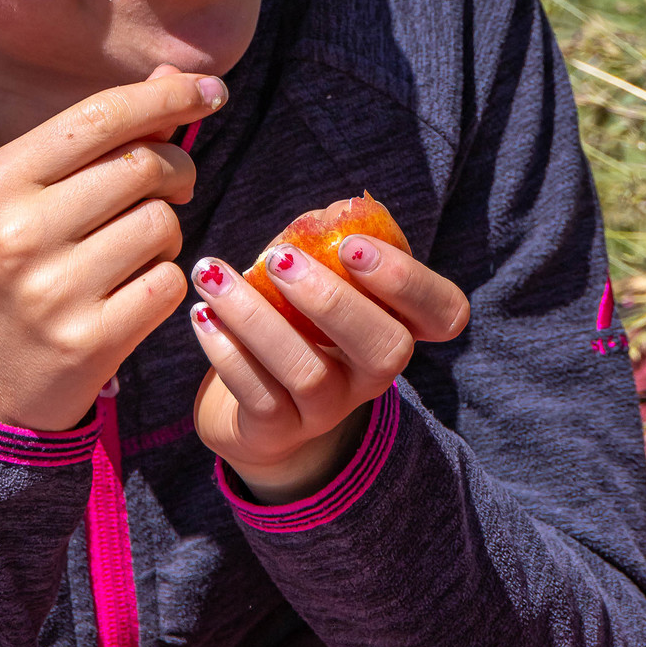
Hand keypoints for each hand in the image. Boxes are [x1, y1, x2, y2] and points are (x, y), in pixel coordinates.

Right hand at [0, 66, 227, 430]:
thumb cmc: (0, 280)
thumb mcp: (18, 202)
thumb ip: (91, 141)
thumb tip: (169, 77)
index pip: (102, 115)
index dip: (166, 96)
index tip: (212, 88)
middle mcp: (21, 230)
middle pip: (143, 165)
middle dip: (175, 168)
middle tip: (172, 183)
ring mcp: (55, 290)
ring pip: (163, 223)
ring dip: (167, 231)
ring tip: (135, 248)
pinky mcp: (91, 342)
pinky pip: (170, 283)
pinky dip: (165, 281)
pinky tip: (133, 291)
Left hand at [188, 224, 468, 501]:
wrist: (254, 407)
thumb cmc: (292, 319)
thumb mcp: (313, 277)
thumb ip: (324, 243)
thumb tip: (332, 215)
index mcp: (394, 326)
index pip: (443, 313)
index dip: (408, 281)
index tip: (353, 246)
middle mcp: (372, 375)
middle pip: (386, 349)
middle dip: (332, 298)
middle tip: (279, 256)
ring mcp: (328, 411)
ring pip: (307, 371)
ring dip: (255, 316)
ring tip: (212, 273)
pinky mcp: (278, 432)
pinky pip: (259, 396)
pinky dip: (226, 350)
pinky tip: (202, 314)